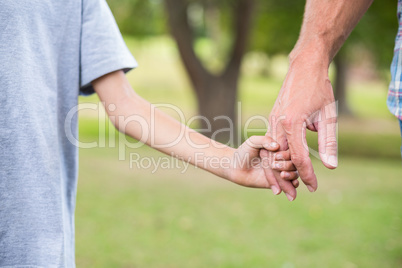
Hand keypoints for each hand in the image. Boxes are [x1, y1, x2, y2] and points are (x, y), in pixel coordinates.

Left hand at [227, 136, 298, 188]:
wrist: (235, 167)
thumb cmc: (243, 152)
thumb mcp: (253, 142)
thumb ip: (264, 141)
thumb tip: (277, 147)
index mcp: (279, 149)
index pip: (290, 151)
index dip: (286, 155)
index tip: (276, 156)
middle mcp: (282, 160)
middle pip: (294, 164)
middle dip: (288, 166)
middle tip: (275, 167)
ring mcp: (280, 171)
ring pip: (294, 174)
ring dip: (292, 176)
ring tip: (283, 176)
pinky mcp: (277, 182)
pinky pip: (288, 185)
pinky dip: (292, 186)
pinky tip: (292, 186)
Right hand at [268, 54, 337, 192]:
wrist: (303, 68)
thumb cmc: (318, 89)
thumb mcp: (328, 115)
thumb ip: (328, 142)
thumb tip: (330, 166)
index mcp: (292, 123)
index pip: (298, 157)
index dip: (306, 174)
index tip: (313, 188)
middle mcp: (277, 124)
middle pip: (278, 159)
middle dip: (285, 179)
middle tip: (293, 196)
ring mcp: (271, 121)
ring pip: (270, 153)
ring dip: (276, 171)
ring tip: (284, 187)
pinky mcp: (271, 119)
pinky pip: (269, 144)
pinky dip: (274, 158)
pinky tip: (281, 166)